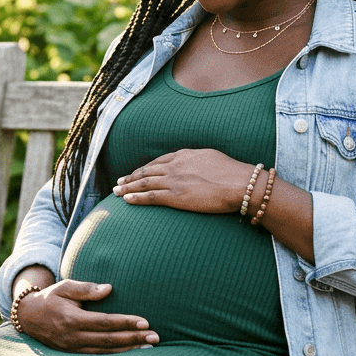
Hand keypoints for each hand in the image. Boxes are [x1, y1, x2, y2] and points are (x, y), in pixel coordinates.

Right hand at [15, 279, 159, 353]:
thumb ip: (86, 288)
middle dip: (134, 338)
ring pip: (106, 352)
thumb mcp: (64, 287)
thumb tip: (109, 288)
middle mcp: (73, 336)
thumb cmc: (50, 298)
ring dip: (129, 350)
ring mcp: (73, 348)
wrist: (28, 317)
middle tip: (155, 337)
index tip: (145, 322)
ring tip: (149, 347)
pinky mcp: (74, 354)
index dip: (126, 322)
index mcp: (72, 319)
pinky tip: (132, 353)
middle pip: (109, 340)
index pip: (105, 322)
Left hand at [111, 149, 253, 213]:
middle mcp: (175, 166)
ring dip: (128, 187)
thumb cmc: (232, 173)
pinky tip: (126, 200)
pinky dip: (136, 198)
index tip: (136, 172)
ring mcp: (174, 180)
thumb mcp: (212, 157)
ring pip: (144, 183)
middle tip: (119, 182)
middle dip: (131, 177)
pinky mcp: (175, 196)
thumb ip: (199, 159)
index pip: (159, 161)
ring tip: (117, 191)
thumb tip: (196, 163)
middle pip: (147, 171)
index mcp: (184, 155)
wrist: (239, 183)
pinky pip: (150, 196)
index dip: (145, 168)